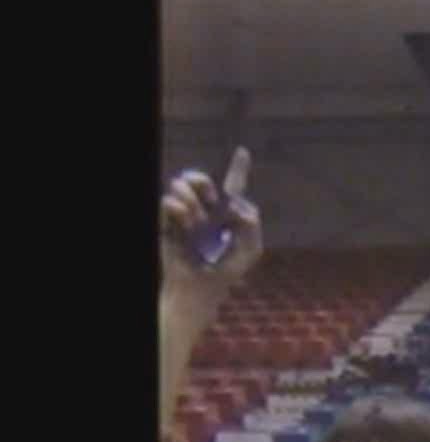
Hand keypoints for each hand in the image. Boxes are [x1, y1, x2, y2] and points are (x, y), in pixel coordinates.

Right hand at [160, 147, 262, 297]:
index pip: (232, 188)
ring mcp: (183, 216)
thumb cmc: (225, 272)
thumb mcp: (249, 250)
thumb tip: (235, 205)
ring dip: (192, 203)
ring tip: (195, 225)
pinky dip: (178, 209)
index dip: (238, 168)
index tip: (243, 151)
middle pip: (201, 180)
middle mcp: (204, 211)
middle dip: (201, 182)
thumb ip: (252, 225)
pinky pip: (168, 201)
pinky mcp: (166, 223)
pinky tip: (186, 226)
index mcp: (226, 215)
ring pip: (182, 185)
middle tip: (209, 201)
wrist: (200, 289)